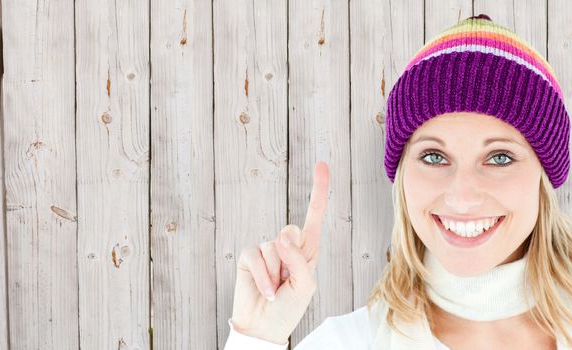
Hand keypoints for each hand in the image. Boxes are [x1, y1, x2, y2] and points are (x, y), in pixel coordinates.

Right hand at [230, 161, 329, 344]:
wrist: (265, 326)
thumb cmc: (290, 307)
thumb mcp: (305, 285)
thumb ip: (298, 259)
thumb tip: (281, 236)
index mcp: (307, 250)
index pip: (314, 215)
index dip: (318, 190)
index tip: (322, 164)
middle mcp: (288, 246)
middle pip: (292, 231)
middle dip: (291, 258)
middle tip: (288, 281)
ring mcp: (267, 250)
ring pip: (273, 247)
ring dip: (276, 274)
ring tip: (276, 289)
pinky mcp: (249, 257)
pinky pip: (256, 255)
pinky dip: (263, 277)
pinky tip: (267, 291)